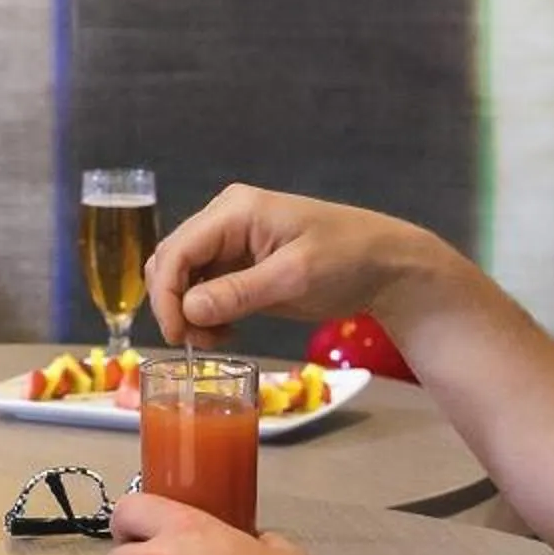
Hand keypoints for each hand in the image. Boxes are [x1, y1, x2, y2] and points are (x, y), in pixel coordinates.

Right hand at [144, 184, 415, 348]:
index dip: (166, 294)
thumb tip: (187, 310)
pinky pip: (204, 288)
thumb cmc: (347, 259)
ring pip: (182, 277)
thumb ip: (239, 292)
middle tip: (195, 344)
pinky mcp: (241, 264)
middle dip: (174, 305)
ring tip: (215, 340)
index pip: (177, 250)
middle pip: (172, 261)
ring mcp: (231, 241)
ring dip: (187, 312)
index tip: (177, 336)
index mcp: (234, 210)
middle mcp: (224, 220)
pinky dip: (204, 313)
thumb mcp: (295, 277)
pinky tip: (225, 332)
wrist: (387, 264)